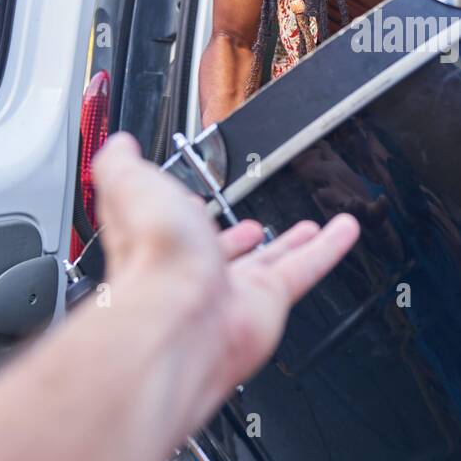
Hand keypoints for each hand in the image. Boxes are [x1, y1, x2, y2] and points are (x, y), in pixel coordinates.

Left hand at [92, 133, 358, 444]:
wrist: (180, 314)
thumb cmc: (152, 257)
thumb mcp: (128, 185)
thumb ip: (122, 165)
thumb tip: (117, 146)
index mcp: (160, 241)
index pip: (173, 226)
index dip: (186, 213)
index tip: (198, 202)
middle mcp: (195, 271)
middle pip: (222, 253)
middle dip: (236, 239)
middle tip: (252, 227)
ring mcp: (233, 290)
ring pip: (268, 263)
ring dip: (290, 244)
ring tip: (308, 230)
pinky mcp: (269, 302)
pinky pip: (306, 270)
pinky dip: (328, 249)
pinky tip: (343, 231)